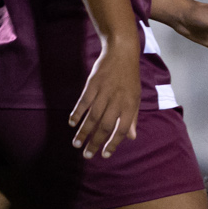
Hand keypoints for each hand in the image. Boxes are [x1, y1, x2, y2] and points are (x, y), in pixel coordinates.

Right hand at [69, 39, 141, 158]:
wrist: (122, 53)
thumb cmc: (129, 78)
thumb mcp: (136, 97)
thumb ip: (132, 118)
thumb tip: (131, 137)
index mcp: (130, 105)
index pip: (122, 129)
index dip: (113, 143)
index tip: (105, 155)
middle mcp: (117, 100)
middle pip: (105, 126)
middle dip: (95, 142)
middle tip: (87, 155)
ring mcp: (104, 92)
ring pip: (92, 117)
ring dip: (83, 132)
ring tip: (76, 144)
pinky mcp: (92, 85)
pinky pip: (83, 102)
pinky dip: (77, 113)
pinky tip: (72, 123)